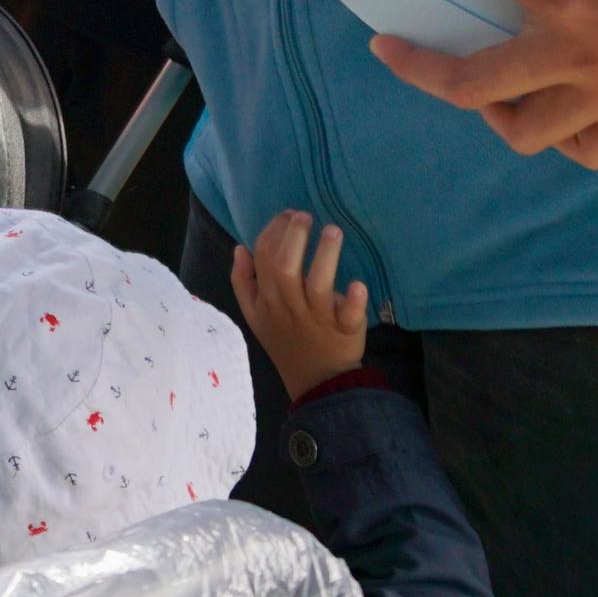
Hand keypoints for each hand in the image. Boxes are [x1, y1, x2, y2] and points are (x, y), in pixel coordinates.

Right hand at [230, 211, 369, 401]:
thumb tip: (239, 247)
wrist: (317, 383)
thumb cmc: (286, 342)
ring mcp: (318, 319)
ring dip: (325, 256)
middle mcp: (290, 307)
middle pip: (285, 268)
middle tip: (305, 215)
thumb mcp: (254, 316)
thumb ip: (243, 282)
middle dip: (293, 236)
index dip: (273, 231)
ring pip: (318, 286)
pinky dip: (354, 301)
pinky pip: (349, 316)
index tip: (288, 214)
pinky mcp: (345, 330)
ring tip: (333, 230)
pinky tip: (358, 284)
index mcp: (268, 300)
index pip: (263, 258)